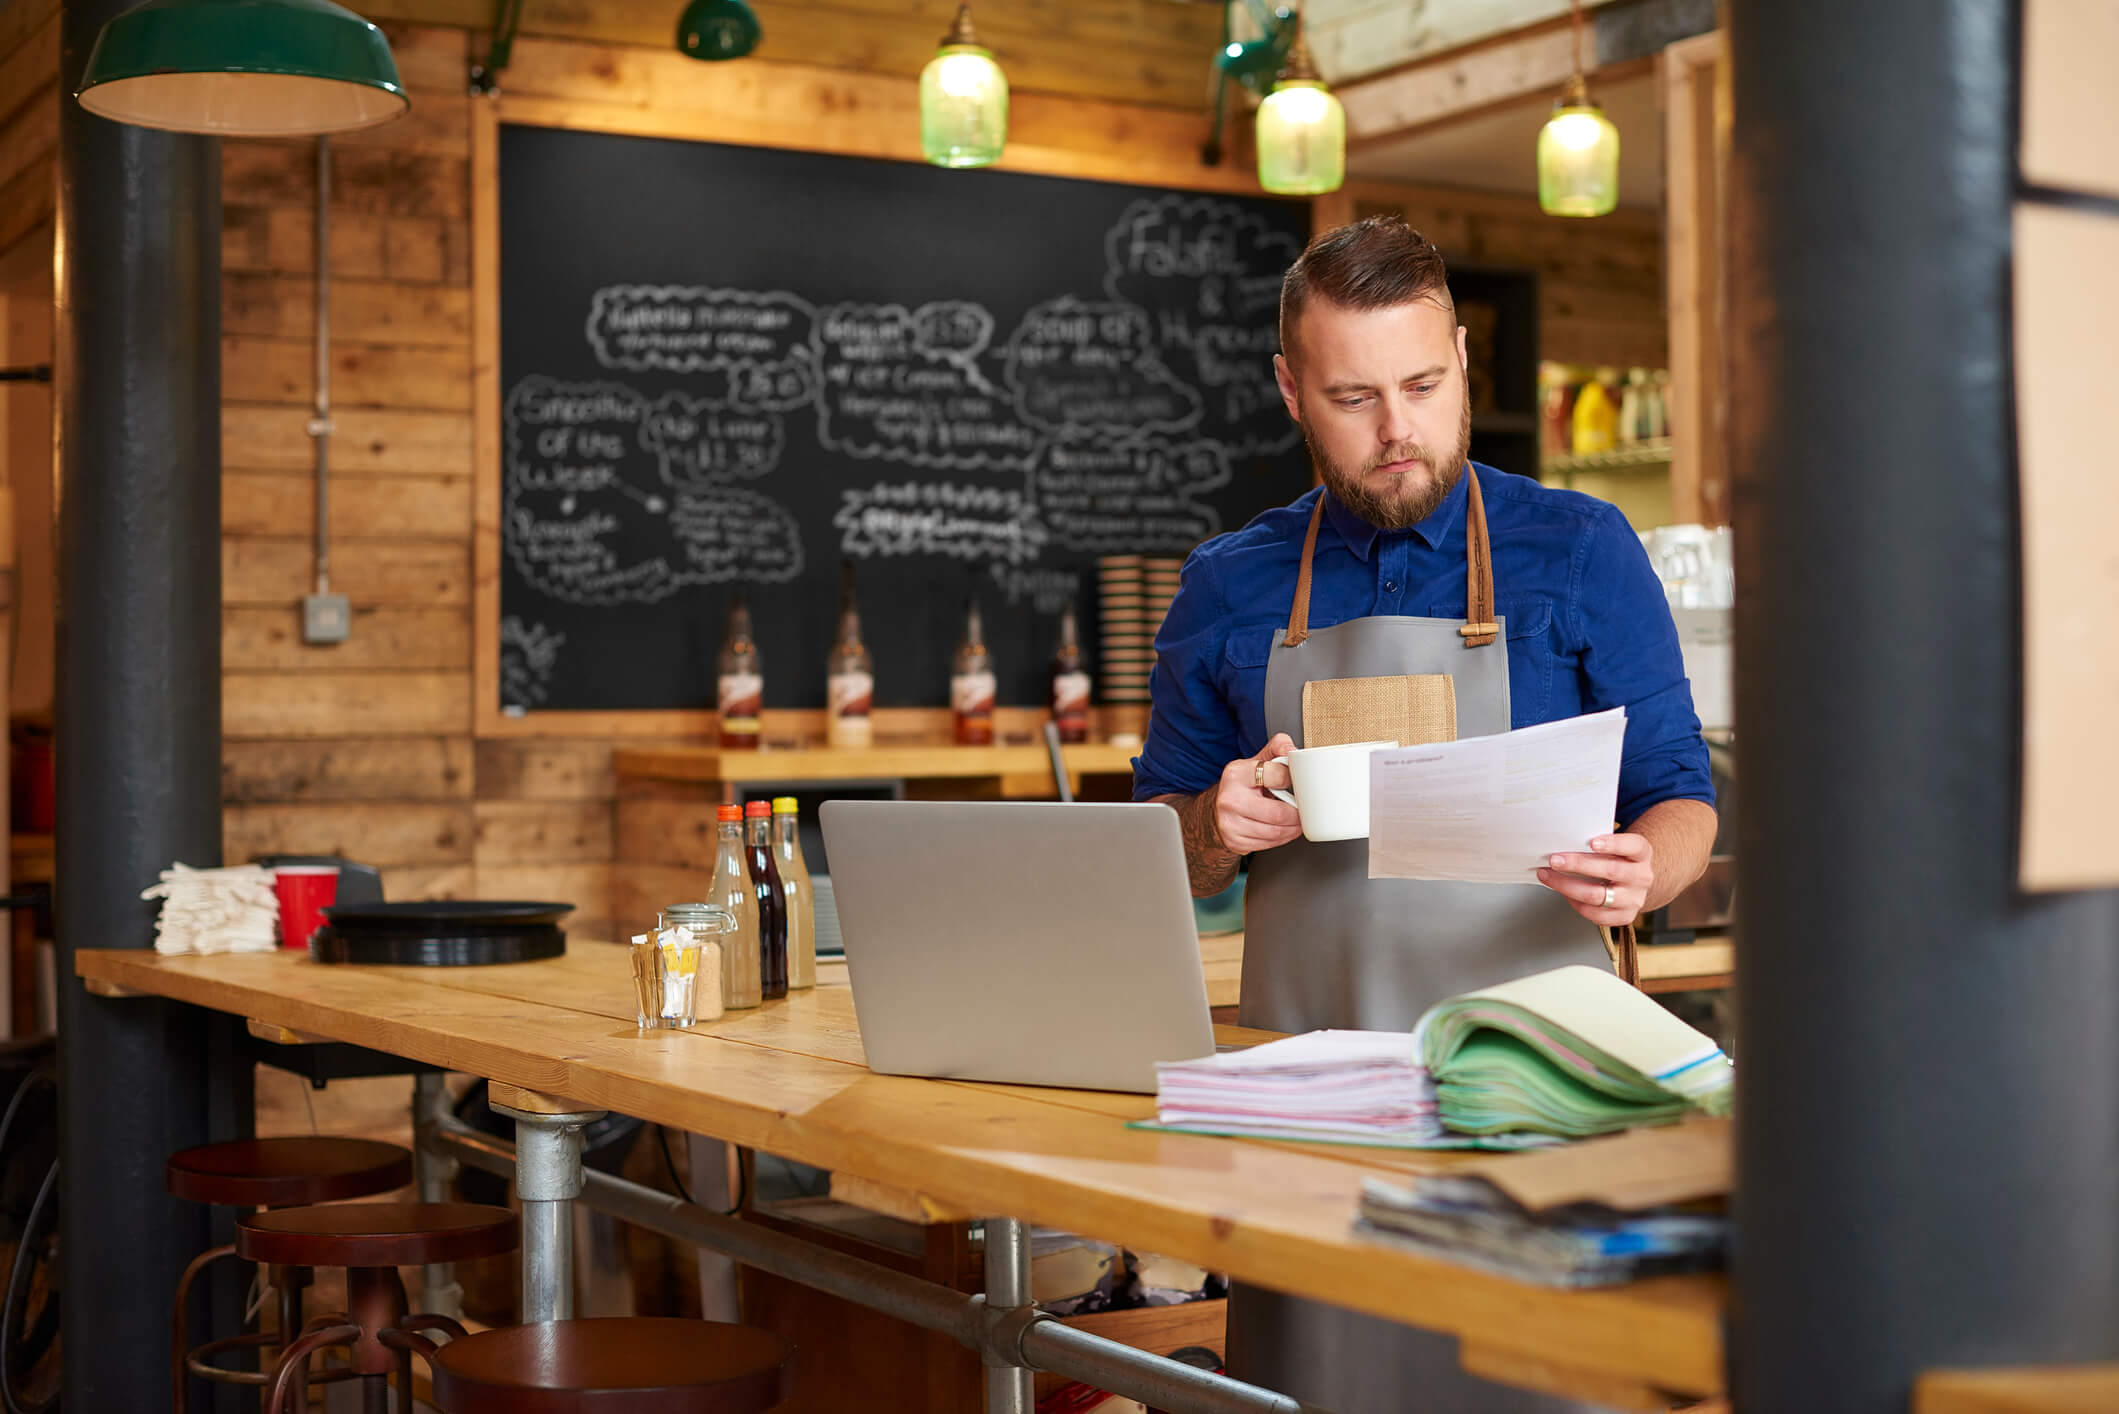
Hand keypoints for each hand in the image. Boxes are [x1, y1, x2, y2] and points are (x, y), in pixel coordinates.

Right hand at [1212, 734, 1301, 854]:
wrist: (1217, 809)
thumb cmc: (1242, 785)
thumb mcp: (1256, 761)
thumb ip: (1277, 748)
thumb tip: (1294, 751)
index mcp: (1236, 774)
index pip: (1277, 775)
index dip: (1292, 780)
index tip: (1294, 783)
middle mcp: (1229, 799)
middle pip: (1278, 813)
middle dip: (1297, 814)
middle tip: (1303, 810)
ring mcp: (1230, 823)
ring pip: (1276, 832)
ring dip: (1292, 829)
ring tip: (1295, 821)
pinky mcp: (1234, 841)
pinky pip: (1268, 844)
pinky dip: (1281, 839)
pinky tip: (1282, 830)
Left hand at [1539, 832, 1654, 925]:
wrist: (1634, 882)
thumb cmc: (1618, 859)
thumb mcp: (1614, 845)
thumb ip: (1595, 843)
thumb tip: (1562, 841)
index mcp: (1642, 854)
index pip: (1633, 846)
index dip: (1613, 844)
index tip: (1592, 842)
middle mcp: (1641, 877)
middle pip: (1610, 870)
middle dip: (1578, 864)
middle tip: (1555, 860)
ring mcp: (1634, 899)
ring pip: (1597, 895)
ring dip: (1567, 885)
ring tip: (1548, 876)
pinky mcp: (1625, 916)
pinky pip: (1595, 914)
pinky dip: (1575, 902)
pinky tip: (1563, 892)